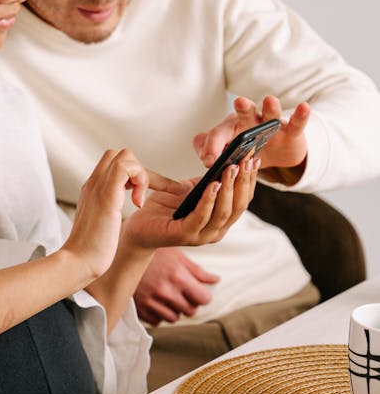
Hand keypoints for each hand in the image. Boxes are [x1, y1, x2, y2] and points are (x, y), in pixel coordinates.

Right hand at [63, 149, 148, 280]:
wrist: (78, 261)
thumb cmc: (89, 249)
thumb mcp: (99, 223)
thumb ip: (104, 211)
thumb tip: (112, 213)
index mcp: (92, 190)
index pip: (111, 163)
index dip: (131, 173)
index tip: (138, 195)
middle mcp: (94, 184)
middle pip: (118, 154)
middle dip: (137, 171)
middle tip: (139, 195)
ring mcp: (99, 188)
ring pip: (124, 157)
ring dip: (140, 175)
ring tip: (138, 199)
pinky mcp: (107, 196)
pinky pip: (126, 167)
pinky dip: (140, 179)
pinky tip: (137, 202)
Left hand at [123, 157, 257, 251]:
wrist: (139, 226)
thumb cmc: (163, 208)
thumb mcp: (189, 190)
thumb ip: (206, 182)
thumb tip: (223, 162)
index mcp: (220, 220)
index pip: (242, 200)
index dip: (250, 179)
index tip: (254, 158)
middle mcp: (216, 231)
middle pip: (238, 206)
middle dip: (243, 181)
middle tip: (246, 160)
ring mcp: (202, 235)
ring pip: (223, 212)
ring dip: (228, 188)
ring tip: (231, 168)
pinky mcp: (185, 235)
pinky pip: (201, 216)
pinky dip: (209, 200)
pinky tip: (212, 184)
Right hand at [133, 248, 219, 325]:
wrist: (121, 254)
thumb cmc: (151, 252)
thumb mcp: (175, 255)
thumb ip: (196, 271)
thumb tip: (215, 280)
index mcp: (177, 276)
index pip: (203, 299)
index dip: (202, 296)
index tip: (197, 291)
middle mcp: (165, 291)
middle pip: (190, 311)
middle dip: (189, 303)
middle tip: (181, 293)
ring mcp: (151, 301)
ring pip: (174, 318)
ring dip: (173, 310)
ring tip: (166, 296)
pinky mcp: (139, 308)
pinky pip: (157, 321)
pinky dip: (158, 314)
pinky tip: (154, 301)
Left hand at [194, 95, 309, 180]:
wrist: (277, 154)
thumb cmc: (247, 152)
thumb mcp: (228, 155)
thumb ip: (211, 153)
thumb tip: (206, 158)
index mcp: (231, 129)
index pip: (219, 134)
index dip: (213, 146)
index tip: (209, 161)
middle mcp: (250, 122)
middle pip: (244, 114)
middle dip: (243, 108)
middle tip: (239, 102)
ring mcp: (272, 125)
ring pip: (270, 115)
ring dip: (271, 108)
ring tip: (270, 100)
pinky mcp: (291, 132)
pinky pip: (296, 123)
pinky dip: (300, 115)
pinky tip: (305, 107)